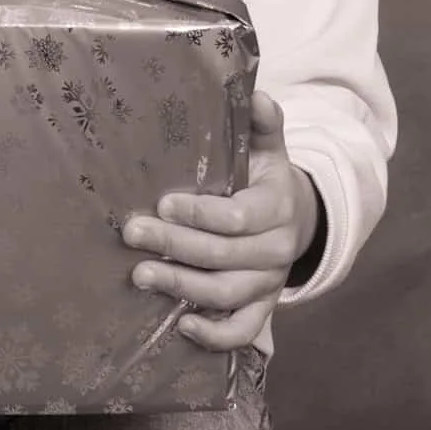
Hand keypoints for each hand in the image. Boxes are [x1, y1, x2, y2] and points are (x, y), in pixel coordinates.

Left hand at [121, 91, 318, 350]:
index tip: (162, 202)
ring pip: (226, 295)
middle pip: (223, 256)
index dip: (199, 214)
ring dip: (181, 287)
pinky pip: (242, 331)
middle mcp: (276, 250)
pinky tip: (181, 326)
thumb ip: (262, 122)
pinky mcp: (262, 309)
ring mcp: (269, 284)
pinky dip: (214, 337)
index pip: (238, 218)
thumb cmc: (265, 179)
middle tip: (132, 233)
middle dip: (175, 245)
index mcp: (276, 208)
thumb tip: (254, 92)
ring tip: (140, 274)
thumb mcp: (268, 148)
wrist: (297, 220)